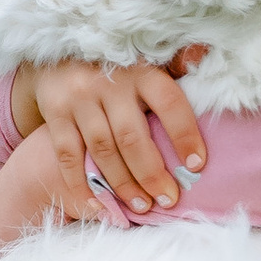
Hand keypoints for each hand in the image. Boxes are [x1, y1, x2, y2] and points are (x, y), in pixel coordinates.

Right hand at [11, 49, 207, 215]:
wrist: (56, 55)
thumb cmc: (116, 66)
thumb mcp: (146, 57)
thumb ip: (176, 62)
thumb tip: (206, 54)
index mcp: (141, 70)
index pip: (168, 103)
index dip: (184, 136)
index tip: (197, 166)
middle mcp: (109, 83)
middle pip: (132, 137)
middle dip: (152, 174)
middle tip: (168, 200)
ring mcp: (78, 98)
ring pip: (102, 150)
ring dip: (122, 184)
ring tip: (140, 206)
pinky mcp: (54, 112)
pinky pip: (67, 156)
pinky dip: (82, 185)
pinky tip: (98, 206)